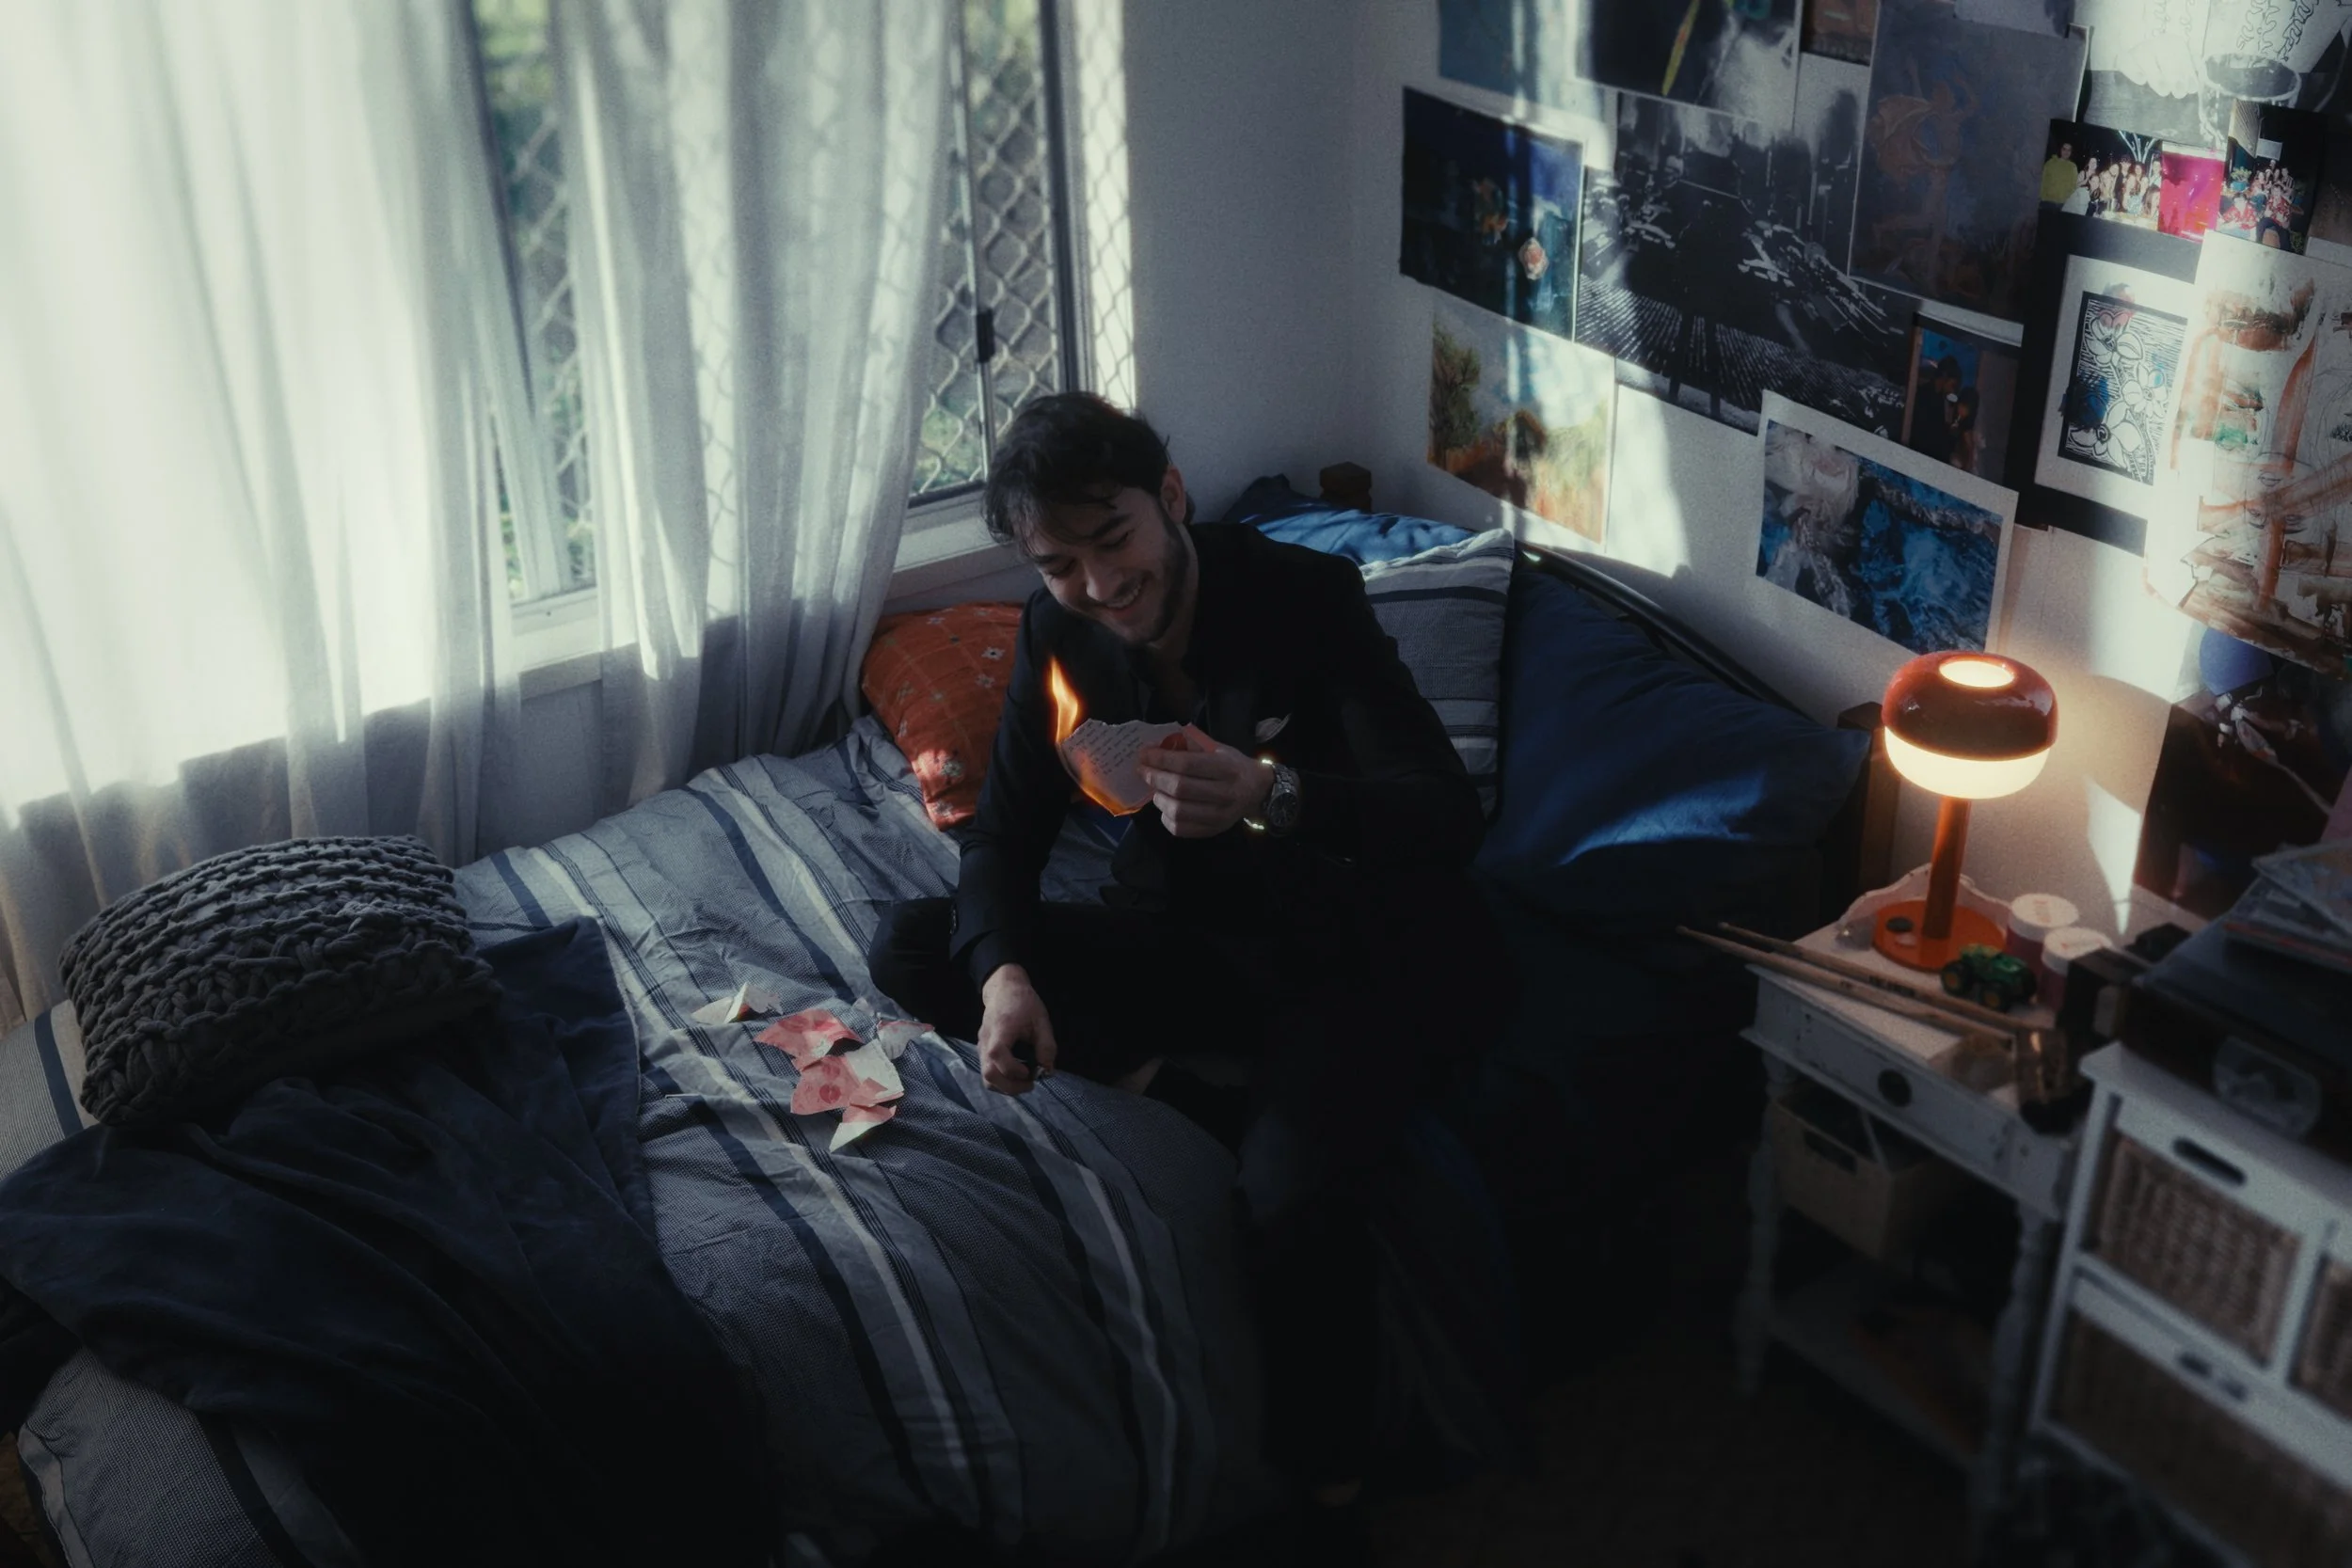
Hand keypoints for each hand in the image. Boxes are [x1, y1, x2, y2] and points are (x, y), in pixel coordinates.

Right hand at [977, 963, 1056, 1094]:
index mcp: (1001, 1029)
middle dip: (1011, 1086)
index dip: (1013, 1070)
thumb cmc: (1024, 1003)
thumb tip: (1047, 1071)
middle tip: (1031, 1084)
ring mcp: (981, 1047)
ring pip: (986, 1078)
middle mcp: (986, 1040)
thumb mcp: (1041, 1021)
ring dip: (1006, 1087)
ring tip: (1024, 1081)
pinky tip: (1017, 1076)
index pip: (997, 1054)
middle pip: (988, 1073)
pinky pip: (988, 1073)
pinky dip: (1002, 1081)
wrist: (1004, 990)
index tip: (1030, 1072)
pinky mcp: (982, 1051)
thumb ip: (1046, 1046)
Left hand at [1137, 731, 1273, 838]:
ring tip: (1156, 790)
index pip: (1188, 764)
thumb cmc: (1233, 766)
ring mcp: (1220, 816)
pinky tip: (1165, 807)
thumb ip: (1192, 746)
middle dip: (1156, 778)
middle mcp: (1226, 793)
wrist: (1258, 790)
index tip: (1145, 754)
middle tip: (1143, 771)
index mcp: (1227, 769)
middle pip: (1180, 788)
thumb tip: (1158, 746)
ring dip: (1160, 798)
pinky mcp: (1214, 830)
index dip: (1162, 759)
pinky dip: (1166, 818)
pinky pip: (1181, 829)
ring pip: (1179, 811)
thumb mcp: (1218, 749)